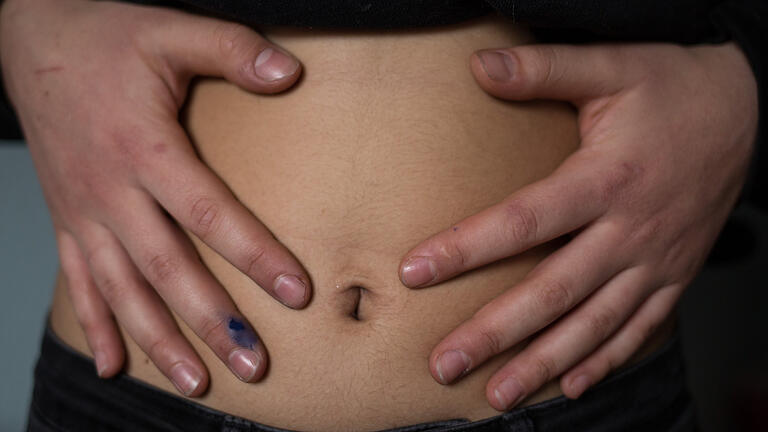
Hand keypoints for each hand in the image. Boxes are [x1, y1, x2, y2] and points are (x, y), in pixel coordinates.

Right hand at [1, 0, 309, 395]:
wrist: (29, 36)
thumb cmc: (104, 37)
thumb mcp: (169, 30)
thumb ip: (231, 50)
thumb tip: (291, 71)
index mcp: (143, 147)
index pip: (208, 212)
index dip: (254, 254)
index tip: (297, 292)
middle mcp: (110, 190)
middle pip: (166, 268)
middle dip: (211, 321)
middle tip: (253, 364)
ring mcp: (84, 210)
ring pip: (123, 289)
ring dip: (160, 340)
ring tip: (196, 382)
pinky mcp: (67, 218)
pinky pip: (80, 282)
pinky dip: (97, 325)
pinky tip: (115, 364)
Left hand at [399, 42, 756, 409]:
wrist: (749, 112)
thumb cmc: (673, 88)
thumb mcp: (613, 65)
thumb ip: (546, 68)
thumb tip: (479, 66)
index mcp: (607, 179)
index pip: (525, 221)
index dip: (467, 248)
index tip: (414, 272)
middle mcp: (631, 231)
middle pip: (554, 291)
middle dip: (496, 333)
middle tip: (444, 364)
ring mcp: (656, 261)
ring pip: (593, 324)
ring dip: (543, 363)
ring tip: (495, 395)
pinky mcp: (674, 276)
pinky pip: (640, 329)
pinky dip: (605, 360)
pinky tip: (570, 385)